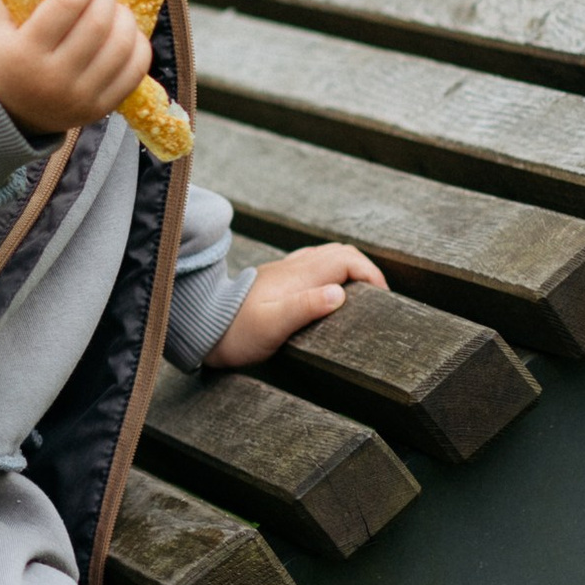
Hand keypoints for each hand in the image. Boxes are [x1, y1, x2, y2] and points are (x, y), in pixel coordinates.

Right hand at [0, 0, 152, 135]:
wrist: (5, 111)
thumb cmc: (1, 56)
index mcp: (24, 52)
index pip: (68, 5)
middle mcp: (53, 79)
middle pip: (99, 23)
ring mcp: (80, 97)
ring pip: (122, 46)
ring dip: (124, 17)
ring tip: (113, 9)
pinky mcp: (100, 109)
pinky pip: (135, 71)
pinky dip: (137, 44)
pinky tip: (123, 33)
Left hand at [202, 243, 385, 369]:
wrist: (201, 326)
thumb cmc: (235, 332)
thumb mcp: (273, 325)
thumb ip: (306, 307)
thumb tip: (340, 294)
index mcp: (299, 275)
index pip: (347, 259)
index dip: (372, 274)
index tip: (383, 298)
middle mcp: (294, 268)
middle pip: (340, 253)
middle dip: (365, 270)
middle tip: (378, 298)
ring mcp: (284, 272)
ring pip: (326, 258)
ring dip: (349, 271)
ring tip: (360, 298)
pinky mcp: (277, 282)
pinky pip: (312, 268)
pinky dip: (331, 275)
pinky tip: (328, 296)